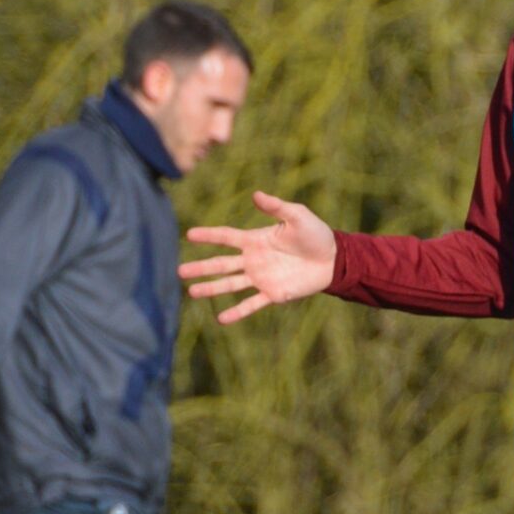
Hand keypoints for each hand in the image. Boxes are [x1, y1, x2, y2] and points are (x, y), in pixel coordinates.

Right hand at [181, 194, 336, 322]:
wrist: (333, 259)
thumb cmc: (315, 234)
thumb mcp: (297, 215)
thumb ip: (276, 207)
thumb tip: (255, 194)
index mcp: (256, 240)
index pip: (227, 237)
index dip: (209, 236)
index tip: (189, 234)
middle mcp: (254, 260)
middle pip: (221, 264)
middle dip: (201, 268)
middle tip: (180, 271)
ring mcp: (261, 278)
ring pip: (230, 285)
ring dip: (212, 288)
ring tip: (192, 292)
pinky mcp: (273, 294)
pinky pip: (251, 304)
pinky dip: (237, 312)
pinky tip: (221, 319)